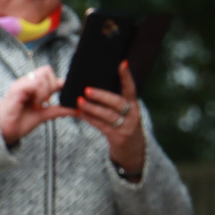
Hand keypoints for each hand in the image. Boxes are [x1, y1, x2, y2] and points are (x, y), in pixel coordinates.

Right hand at [0, 66, 75, 145]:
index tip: (60, 97)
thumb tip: (75, 109)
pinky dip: (39, 94)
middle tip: (48, 100)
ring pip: (43, 76)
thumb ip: (57, 110)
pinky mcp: (17, 90)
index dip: (58, 84)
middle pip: (47, 70)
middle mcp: (26, 82)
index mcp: (32, 86)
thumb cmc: (19, 122)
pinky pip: (35, 84)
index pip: (49, 75)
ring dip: (46, 91)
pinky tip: (35, 105)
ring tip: (40, 104)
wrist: (3, 131)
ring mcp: (21, 84)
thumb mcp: (43, 115)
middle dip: (53, 85)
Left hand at [76, 60, 144, 174]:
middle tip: (87, 90)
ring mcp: (126, 127)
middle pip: (117, 103)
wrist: (133, 150)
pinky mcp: (117, 137)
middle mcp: (132, 114)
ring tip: (80, 101)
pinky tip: (79, 113)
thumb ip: (115, 100)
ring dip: (92, 108)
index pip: (131, 88)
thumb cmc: (125, 124)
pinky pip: (101, 126)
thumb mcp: (126, 111)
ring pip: (108, 115)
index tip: (122, 64)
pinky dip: (89, 118)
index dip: (126, 76)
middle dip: (102, 96)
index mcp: (134, 104)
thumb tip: (94, 84)